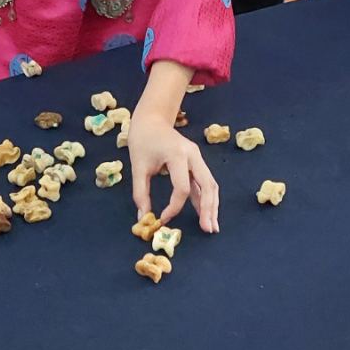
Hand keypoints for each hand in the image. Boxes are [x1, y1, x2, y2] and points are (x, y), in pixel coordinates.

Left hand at [129, 110, 219, 232]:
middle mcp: (193, 155)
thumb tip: (143, 217)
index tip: (163, 219)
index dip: (174, 206)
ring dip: (212, 206)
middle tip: (208, 230)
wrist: (152, 119)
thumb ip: (140, 192)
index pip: (182, 187)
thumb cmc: (143, 140)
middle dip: (208, 208)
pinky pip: (206, 182)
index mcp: (177, 155)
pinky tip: (206, 213)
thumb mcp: (138, 166)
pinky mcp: (197, 161)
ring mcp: (198, 158)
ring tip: (211, 226)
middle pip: (207, 185)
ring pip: (211, 184)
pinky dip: (207, 198)